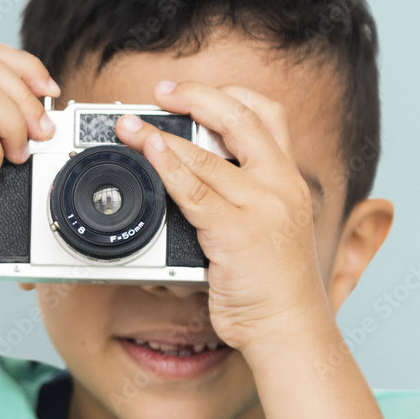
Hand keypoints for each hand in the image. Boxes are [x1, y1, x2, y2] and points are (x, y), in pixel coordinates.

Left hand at [114, 80, 335, 357]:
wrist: (288, 326)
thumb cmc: (274, 287)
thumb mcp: (271, 229)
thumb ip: (246, 200)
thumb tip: (197, 176)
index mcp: (289, 181)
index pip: (267, 115)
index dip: (229, 93)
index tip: (194, 92)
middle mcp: (279, 186)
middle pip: (240, 118)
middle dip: (196, 96)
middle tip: (161, 92)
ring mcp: (260, 207)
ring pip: (207, 155)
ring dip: (161, 134)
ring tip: (131, 126)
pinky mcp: (236, 233)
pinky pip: (194, 192)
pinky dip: (167, 168)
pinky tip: (149, 155)